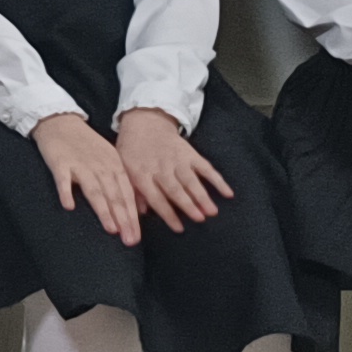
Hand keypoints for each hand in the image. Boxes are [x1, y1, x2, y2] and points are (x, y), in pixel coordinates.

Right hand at [33, 111, 142, 245]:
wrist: (60, 121)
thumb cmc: (86, 144)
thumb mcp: (108, 158)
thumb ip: (118, 181)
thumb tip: (135, 208)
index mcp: (114, 166)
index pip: (126, 194)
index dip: (132, 216)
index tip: (136, 236)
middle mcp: (101, 166)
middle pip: (114, 196)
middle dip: (123, 219)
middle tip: (129, 240)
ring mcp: (80, 164)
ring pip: (94, 190)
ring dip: (103, 210)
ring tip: (111, 229)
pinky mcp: (60, 162)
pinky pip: (63, 179)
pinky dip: (66, 192)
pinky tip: (69, 206)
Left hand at [111, 107, 230, 230]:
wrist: (145, 122)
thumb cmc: (132, 150)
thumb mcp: (123, 168)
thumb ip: (133, 191)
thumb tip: (139, 214)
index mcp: (141, 173)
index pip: (155, 197)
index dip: (167, 213)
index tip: (179, 228)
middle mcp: (161, 168)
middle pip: (175, 189)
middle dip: (188, 204)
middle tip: (200, 219)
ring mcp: (177, 160)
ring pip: (191, 179)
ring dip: (202, 195)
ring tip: (212, 211)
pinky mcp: (190, 153)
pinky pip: (205, 167)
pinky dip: (217, 180)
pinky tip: (228, 193)